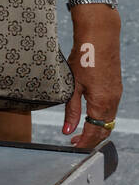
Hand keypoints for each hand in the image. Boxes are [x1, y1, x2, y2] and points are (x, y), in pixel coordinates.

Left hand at [63, 5, 121, 148]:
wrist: (99, 39)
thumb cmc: (83, 59)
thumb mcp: (72, 86)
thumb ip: (71, 110)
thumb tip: (68, 130)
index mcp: (102, 102)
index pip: (95, 130)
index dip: (85, 141)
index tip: (74, 146)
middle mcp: (113, 101)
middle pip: (104, 129)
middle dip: (91, 138)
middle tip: (75, 142)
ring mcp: (116, 94)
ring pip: (109, 120)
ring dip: (96, 128)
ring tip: (80, 132)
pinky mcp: (115, 88)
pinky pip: (110, 110)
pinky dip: (101, 118)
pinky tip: (89, 116)